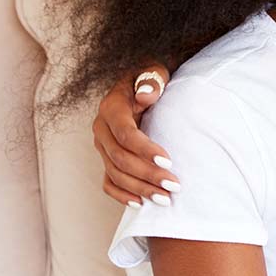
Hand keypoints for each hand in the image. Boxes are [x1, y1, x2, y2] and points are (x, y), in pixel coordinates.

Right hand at [92, 64, 179, 206]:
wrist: (141, 83)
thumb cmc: (152, 78)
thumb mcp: (154, 71)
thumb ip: (152, 80)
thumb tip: (146, 95)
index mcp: (111, 108)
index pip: (126, 135)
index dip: (145, 150)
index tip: (169, 161)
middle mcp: (102, 129)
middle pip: (120, 159)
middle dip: (148, 174)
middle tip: (174, 186)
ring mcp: (102, 146)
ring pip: (115, 174)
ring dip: (140, 188)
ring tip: (165, 198)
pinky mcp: (106, 158)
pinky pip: (108, 182)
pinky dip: (121, 195)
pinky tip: (140, 204)